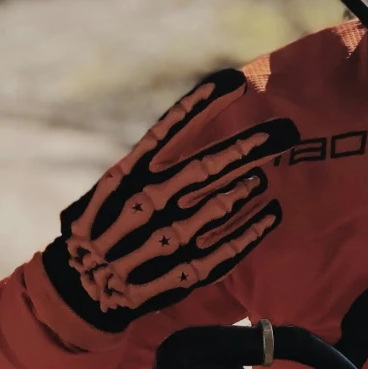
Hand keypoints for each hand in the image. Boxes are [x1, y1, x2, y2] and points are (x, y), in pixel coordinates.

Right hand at [44, 70, 298, 329]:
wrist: (80, 286)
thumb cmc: (101, 226)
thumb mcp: (113, 186)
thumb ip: (148, 161)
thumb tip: (192, 125)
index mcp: (128, 175)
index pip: (170, 131)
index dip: (203, 105)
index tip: (236, 82)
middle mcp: (146, 203)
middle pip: (205, 167)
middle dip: (250, 146)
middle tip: (287, 129)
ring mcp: (166, 239)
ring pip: (217, 207)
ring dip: (247, 187)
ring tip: (267, 173)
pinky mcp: (183, 272)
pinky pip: (225, 250)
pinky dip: (252, 231)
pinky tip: (273, 213)